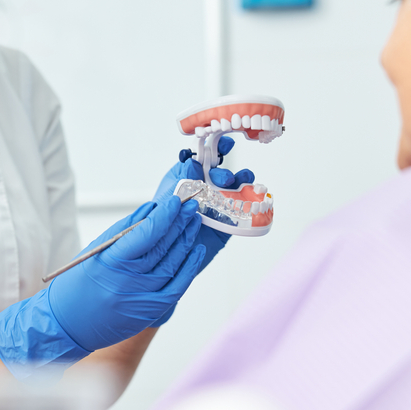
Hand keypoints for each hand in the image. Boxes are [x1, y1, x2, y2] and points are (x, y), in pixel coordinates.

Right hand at [0, 197, 204, 378]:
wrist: (67, 325)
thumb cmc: (76, 286)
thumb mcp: (94, 252)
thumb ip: (123, 230)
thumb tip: (150, 210)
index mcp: (110, 262)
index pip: (146, 233)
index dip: (165, 215)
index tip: (175, 201)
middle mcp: (127, 281)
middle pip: (162, 247)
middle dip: (179, 223)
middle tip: (190, 206)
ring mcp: (140, 298)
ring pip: (172, 265)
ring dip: (186, 241)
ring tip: (192, 222)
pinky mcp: (148, 312)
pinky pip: (176, 288)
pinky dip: (188, 268)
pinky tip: (195, 251)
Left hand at [144, 136, 254, 326]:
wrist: (158, 267)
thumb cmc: (154, 232)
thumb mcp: (162, 202)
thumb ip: (176, 181)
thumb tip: (190, 161)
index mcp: (185, 182)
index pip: (203, 158)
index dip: (216, 148)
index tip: (224, 142)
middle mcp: (203, 193)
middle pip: (223, 172)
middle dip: (227, 169)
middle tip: (221, 177)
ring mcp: (216, 209)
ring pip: (237, 189)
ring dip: (243, 181)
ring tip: (244, 182)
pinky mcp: (227, 227)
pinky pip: (244, 212)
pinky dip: (253, 203)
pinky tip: (256, 196)